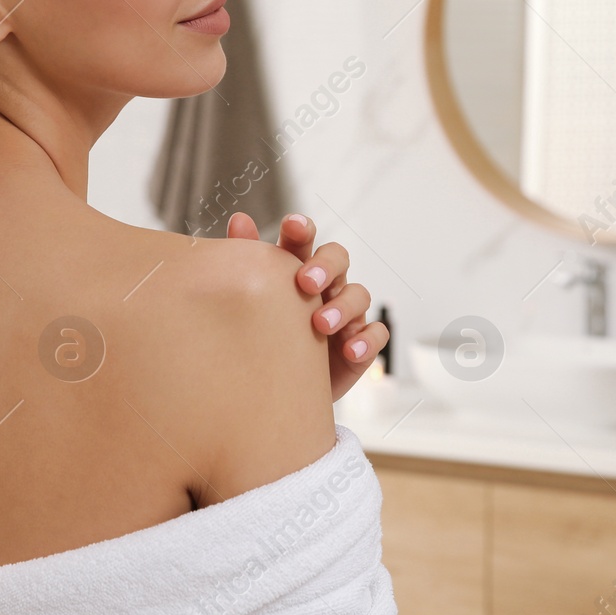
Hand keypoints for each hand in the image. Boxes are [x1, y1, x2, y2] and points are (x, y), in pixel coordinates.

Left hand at [225, 211, 389, 403]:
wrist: (276, 394)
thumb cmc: (266, 340)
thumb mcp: (254, 302)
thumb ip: (246, 263)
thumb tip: (239, 220)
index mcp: (298, 271)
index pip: (305, 241)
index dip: (302, 230)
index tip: (293, 227)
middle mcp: (326, 287)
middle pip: (338, 258)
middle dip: (326, 265)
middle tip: (305, 282)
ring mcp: (347, 316)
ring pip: (359, 295)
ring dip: (342, 306)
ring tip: (320, 324)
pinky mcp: (360, 346)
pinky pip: (376, 334)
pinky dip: (366, 340)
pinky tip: (349, 349)